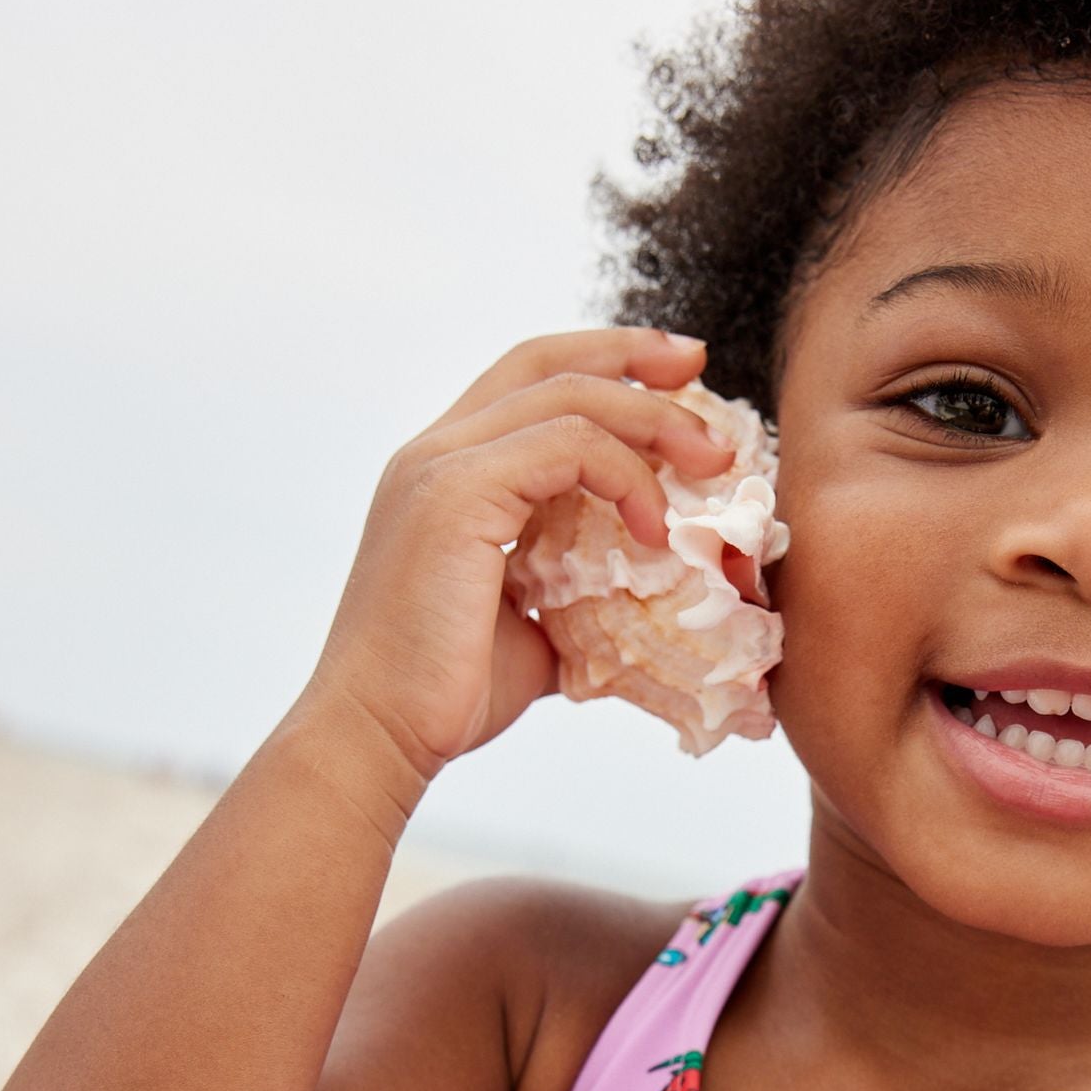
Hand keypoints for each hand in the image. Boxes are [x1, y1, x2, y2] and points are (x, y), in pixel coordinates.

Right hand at [305, 328, 735, 790]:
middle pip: (547, 362)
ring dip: (651, 419)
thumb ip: (581, 590)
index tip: (679, 375)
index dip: (605, 363)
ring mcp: (441, 466)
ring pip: (567, 398)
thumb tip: (652, 598)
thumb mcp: (535, 626)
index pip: (529, 381)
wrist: (381, 733)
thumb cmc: (449, 692)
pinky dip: (626, 477)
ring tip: (709, 463)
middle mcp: (436, 452)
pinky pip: (567, 446)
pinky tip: (657, 530)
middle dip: (634, 357)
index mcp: (449, 472)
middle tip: (702, 371)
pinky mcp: (456, 493)